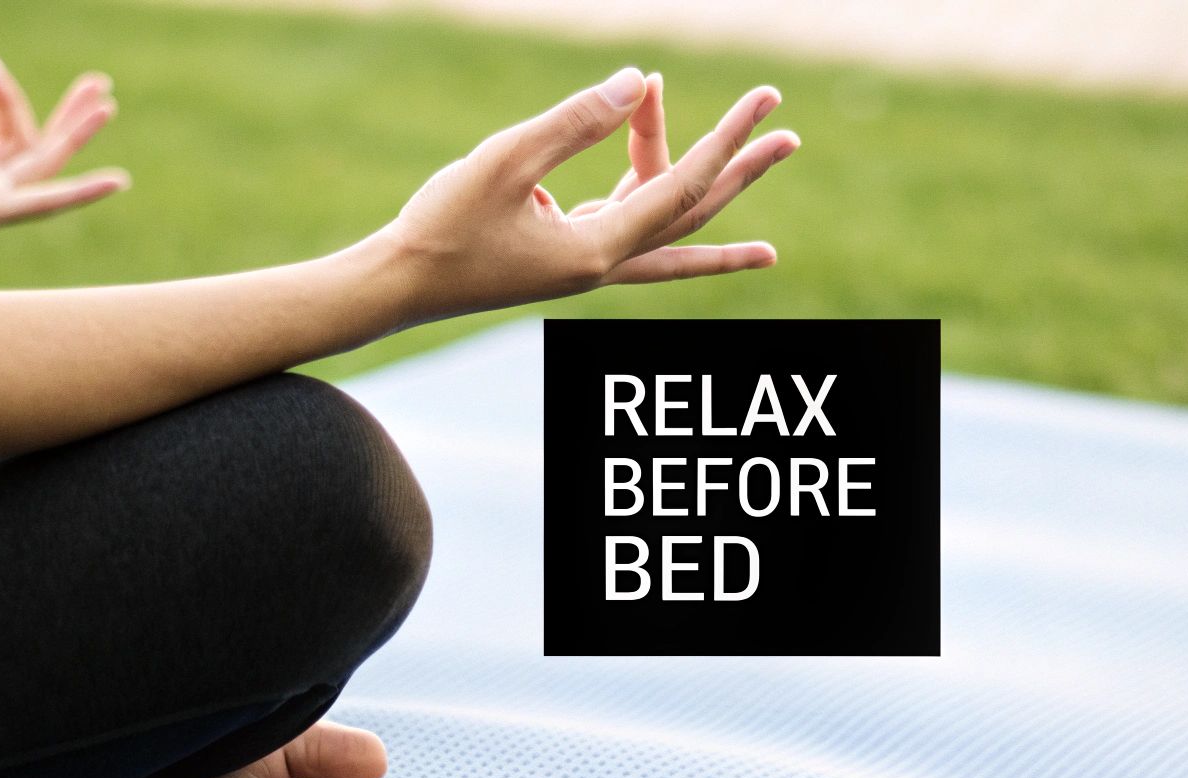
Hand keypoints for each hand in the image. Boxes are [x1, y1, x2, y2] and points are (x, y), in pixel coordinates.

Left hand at [0, 58, 126, 269]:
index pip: (5, 132)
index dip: (2, 95)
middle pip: (40, 150)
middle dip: (69, 116)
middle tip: (99, 84)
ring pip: (46, 163)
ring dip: (76, 131)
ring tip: (105, 101)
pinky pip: (45, 200)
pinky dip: (82, 191)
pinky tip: (115, 181)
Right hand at [379, 67, 798, 323]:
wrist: (397, 285)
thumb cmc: (442, 225)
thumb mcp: (507, 159)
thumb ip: (575, 121)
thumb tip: (637, 82)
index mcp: (597, 251)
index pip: (680, 187)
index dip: (725, 141)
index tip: (764, 104)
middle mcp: (603, 266)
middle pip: (693, 215)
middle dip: (742, 175)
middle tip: (790, 138)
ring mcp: (586, 263)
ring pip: (661, 216)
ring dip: (692, 173)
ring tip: (738, 135)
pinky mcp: (565, 254)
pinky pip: (626, 216)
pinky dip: (643, 180)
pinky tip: (645, 139)